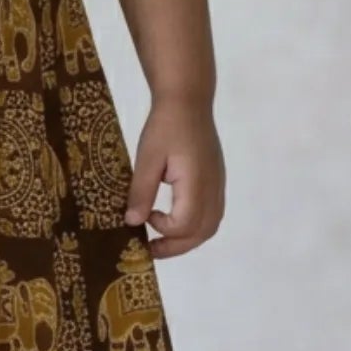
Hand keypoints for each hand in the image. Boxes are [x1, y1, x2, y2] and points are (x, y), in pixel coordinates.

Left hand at [124, 97, 224, 258]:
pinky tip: (175, 219)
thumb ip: (141, 191)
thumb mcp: (146, 157)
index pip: (185, 224)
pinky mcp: (216, 180)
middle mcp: (213, 188)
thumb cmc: (164, 126)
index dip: (163, 228)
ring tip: (163, 239)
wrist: (188, 101)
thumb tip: (132, 222)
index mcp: (196, 183)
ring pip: (210, 225)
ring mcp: (217, 184)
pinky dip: (195, 225)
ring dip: (187, 239)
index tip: (143, 215)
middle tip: (151, 250)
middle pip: (202, 232)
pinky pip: (212, 213)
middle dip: (177, 246)